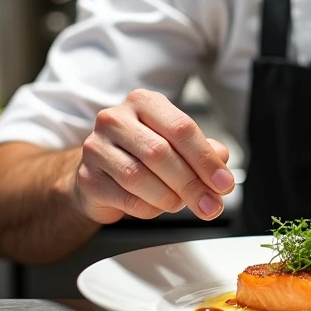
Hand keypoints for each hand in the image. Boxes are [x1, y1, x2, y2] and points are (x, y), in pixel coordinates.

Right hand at [73, 89, 234, 223]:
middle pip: (160, 153)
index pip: (181, 128)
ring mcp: (96, 147)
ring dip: (170, 198)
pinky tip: (155, 205)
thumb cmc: (142, 154)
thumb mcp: (175, 145)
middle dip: (192, 184)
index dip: (206, 159)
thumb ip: (203, 150)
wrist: (100, 172)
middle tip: (210, 205)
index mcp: (144, 102)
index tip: (224, 184)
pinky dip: (148, 208)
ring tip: (180, 203)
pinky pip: (126, 199)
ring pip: (139, 177)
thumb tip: (221, 160)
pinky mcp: (87, 178)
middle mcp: (116, 119)